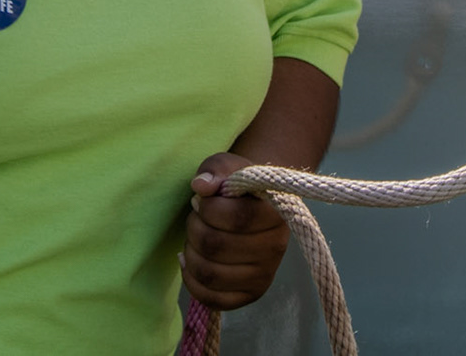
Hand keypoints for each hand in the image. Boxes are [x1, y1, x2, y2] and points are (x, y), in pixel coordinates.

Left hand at [181, 151, 289, 309]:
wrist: (253, 208)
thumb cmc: (236, 186)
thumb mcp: (228, 167)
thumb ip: (215, 169)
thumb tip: (201, 187)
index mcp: (276, 213)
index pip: (236, 217)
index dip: (208, 207)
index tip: (203, 199)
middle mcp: (276, 248)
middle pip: (216, 246)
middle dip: (194, 227)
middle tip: (196, 217)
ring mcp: (264, 275)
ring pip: (210, 273)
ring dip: (191, 251)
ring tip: (195, 237)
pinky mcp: (250, 294)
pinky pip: (211, 299)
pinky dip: (191, 279)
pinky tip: (190, 259)